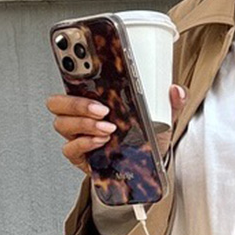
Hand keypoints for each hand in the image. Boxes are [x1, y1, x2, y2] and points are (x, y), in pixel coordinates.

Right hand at [46, 84, 186, 172]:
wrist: (147, 168)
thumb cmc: (146, 138)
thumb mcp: (163, 117)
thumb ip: (172, 103)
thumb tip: (176, 90)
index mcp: (95, 97)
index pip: (72, 80)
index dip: (71, 70)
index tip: (84, 66)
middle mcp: (82, 115)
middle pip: (58, 103)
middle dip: (76, 104)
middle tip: (102, 109)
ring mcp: (78, 135)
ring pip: (62, 124)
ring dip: (85, 124)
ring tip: (108, 128)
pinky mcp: (79, 156)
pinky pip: (70, 148)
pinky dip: (85, 143)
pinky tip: (101, 141)